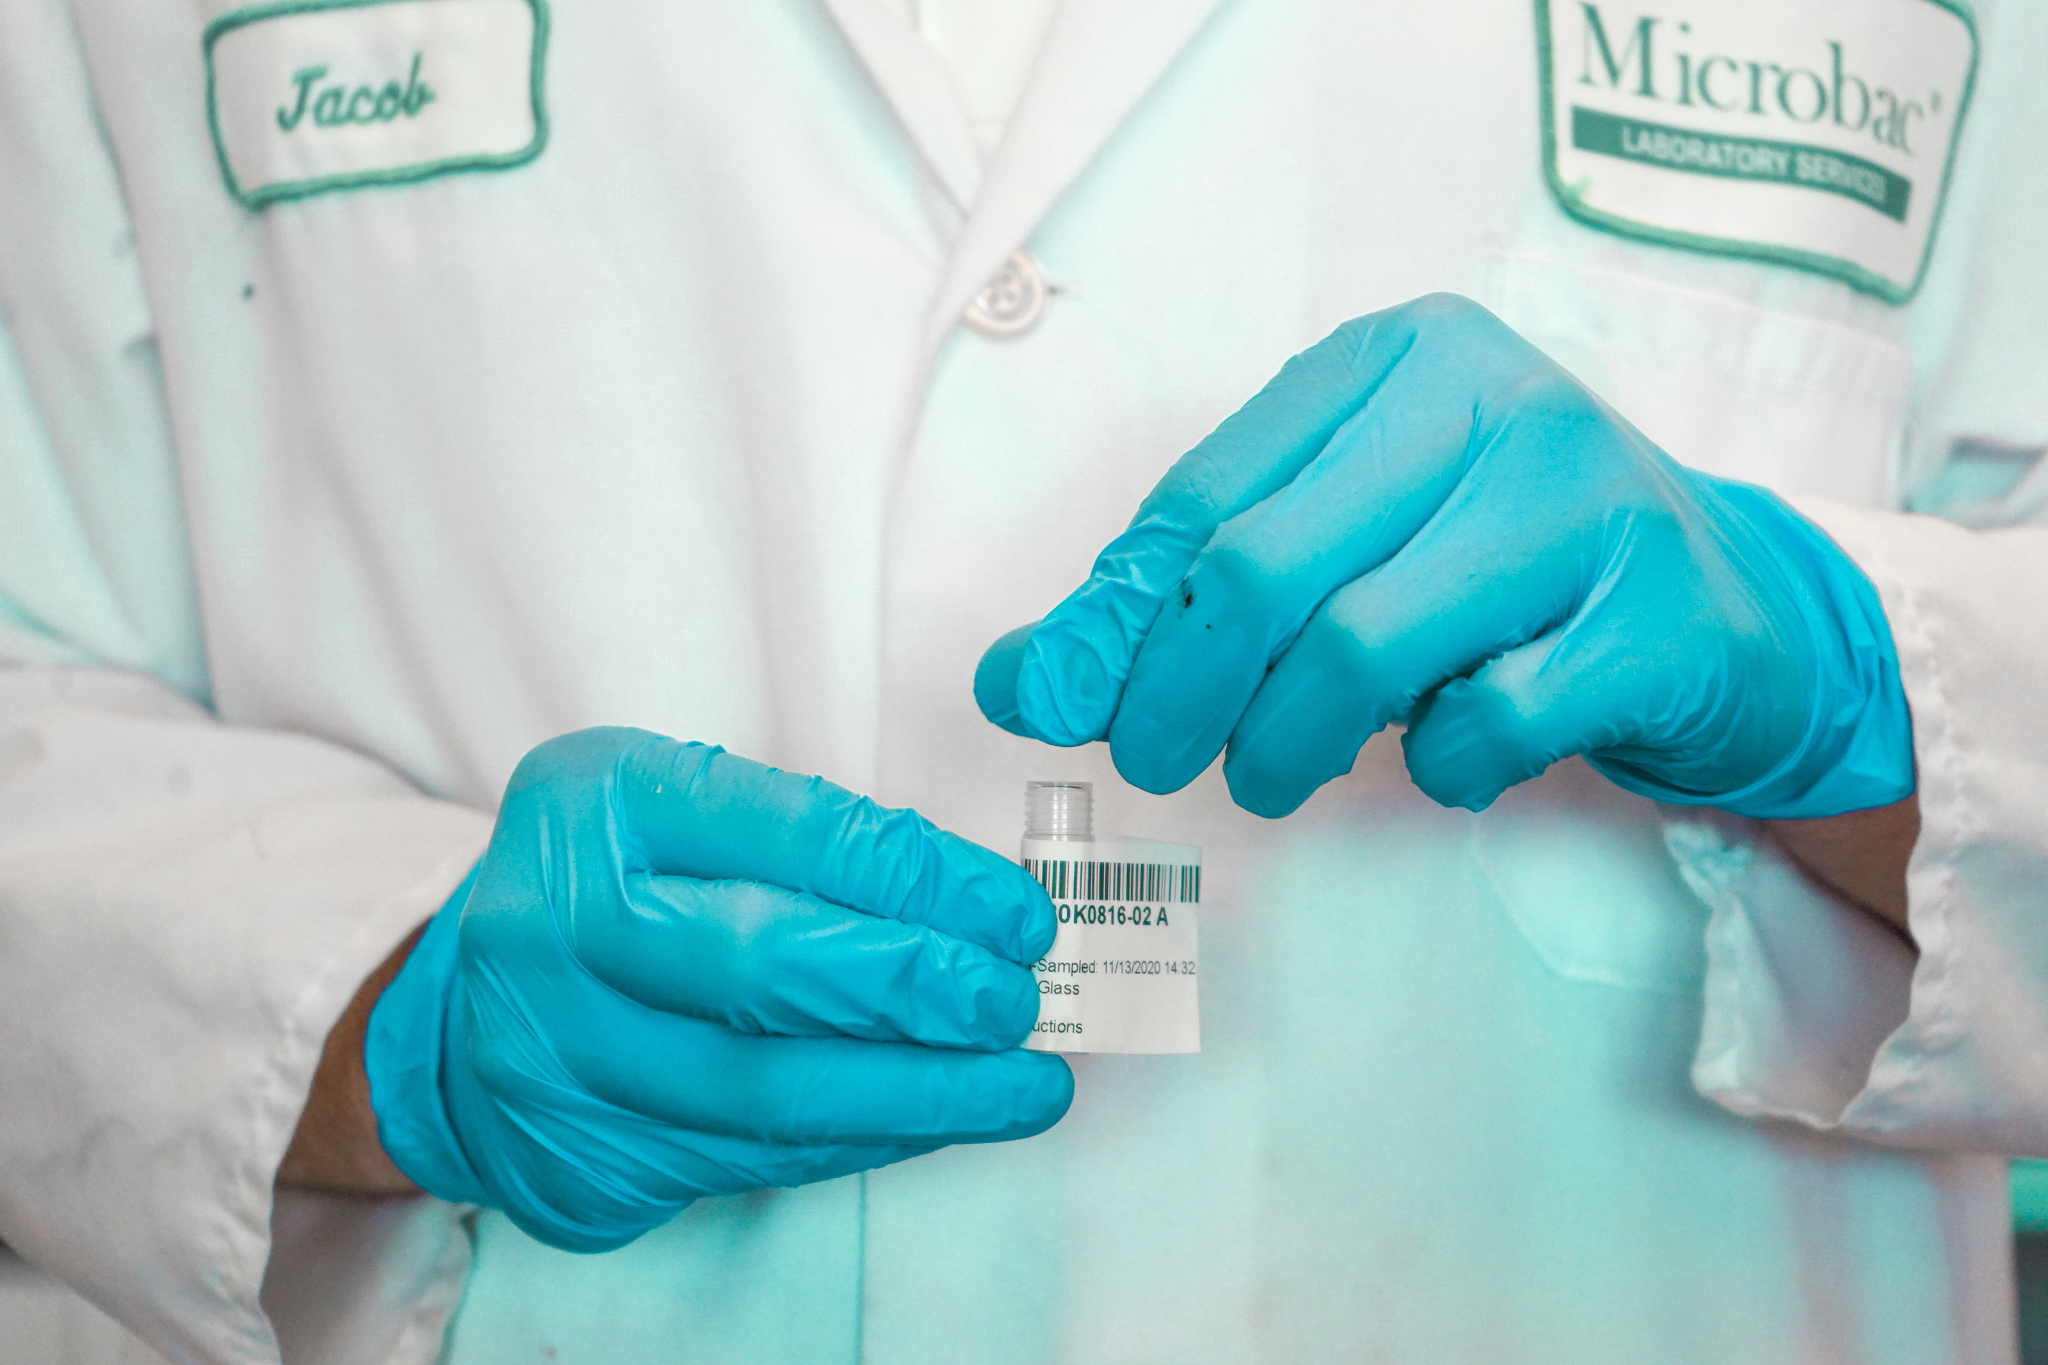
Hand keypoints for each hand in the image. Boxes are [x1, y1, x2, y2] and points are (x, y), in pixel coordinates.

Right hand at [364, 728, 1070, 1250]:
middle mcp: (552, 923)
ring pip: (765, 1091)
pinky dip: (866, 1139)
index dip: (919, 880)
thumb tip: (977, 910)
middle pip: (763, 967)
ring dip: (919, 1092)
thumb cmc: (615, 888)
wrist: (462, 1009)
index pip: (787, 833)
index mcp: (595, 800)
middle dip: (918, 989)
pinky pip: (754, 1159)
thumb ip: (806, 842)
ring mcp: (554, 1054)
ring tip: (1022, 1084)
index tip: (1013, 912)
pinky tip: (937, 1116)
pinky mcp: (579, 1156)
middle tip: (1018, 1000)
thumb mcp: (681, 812)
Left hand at [977, 294, 1912, 820]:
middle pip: (1262, 569)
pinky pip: (1492, 720)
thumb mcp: (1346, 545)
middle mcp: (1495, 396)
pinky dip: (1441, 768)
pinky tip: (1446, 762)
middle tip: (1156, 764)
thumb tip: (1015, 682)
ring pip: (1362, 647)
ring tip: (1270, 776)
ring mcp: (1589, 496)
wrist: (1727, 611)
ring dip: (1284, 745)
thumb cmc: (1499, 571)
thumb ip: (1181, 598)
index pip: (1205, 494)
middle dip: (1175, 695)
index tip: (1063, 705)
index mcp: (1396, 357)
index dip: (1114, 618)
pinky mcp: (1659, 611)